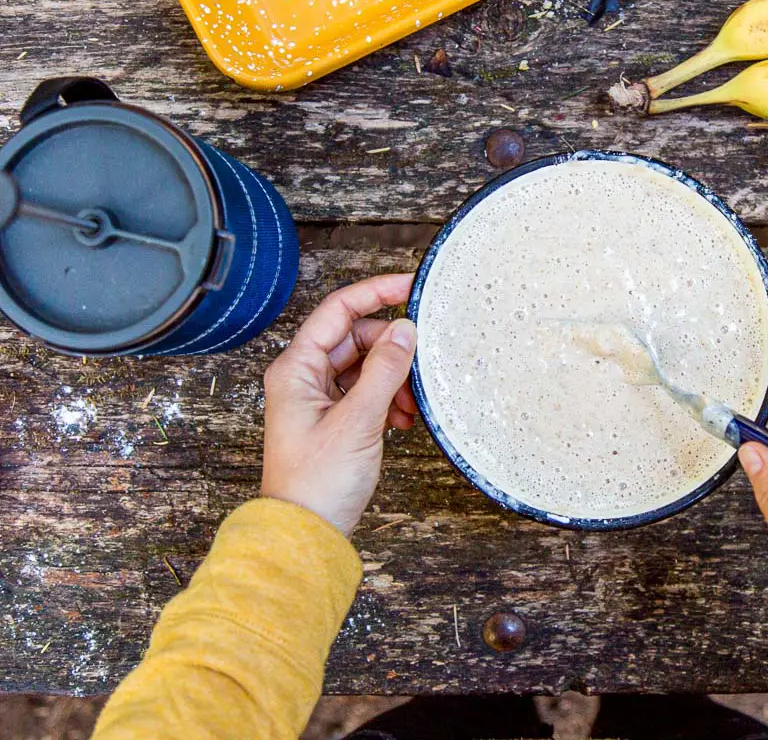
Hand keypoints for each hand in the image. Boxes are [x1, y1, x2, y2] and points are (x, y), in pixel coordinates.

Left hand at [261, 275, 418, 535]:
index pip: (338, 310)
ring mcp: (319, 398)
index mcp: (296, 369)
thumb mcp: (358, 421)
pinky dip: (388, 400)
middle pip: (356, 338)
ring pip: (366, 367)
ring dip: (393, 380)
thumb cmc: (317, 482)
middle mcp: (304, 377)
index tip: (410, 286)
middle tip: (420, 365)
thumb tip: (406, 329)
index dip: (375, 293)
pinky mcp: (334, 419)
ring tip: (409, 406)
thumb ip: (384, 371)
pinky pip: (367, 392)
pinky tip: (402, 421)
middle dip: (392, 351)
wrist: (305, 533)